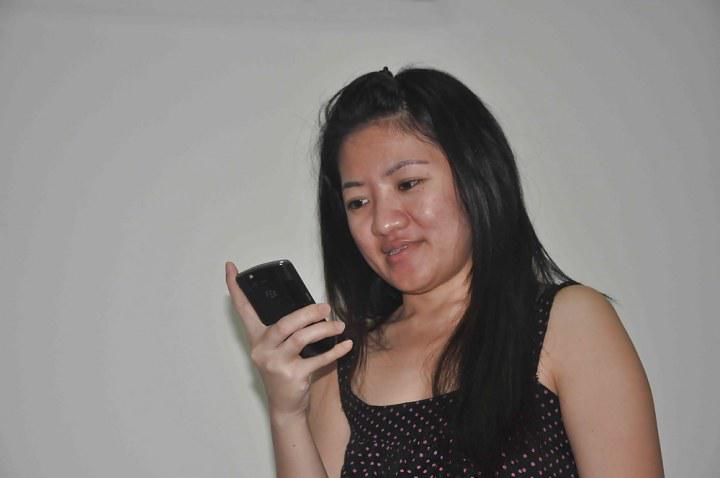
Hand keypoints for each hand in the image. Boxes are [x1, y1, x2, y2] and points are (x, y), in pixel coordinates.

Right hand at [225, 261, 352, 420]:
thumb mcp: (277, 350)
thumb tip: (310, 309)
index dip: (236, 289)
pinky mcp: (293, 376)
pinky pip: (318, 359)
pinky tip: (346, 345)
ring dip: (323, 329)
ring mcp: (276, 364)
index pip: (243, 310)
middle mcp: (262, 350)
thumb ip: (285, 331)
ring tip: (338, 325)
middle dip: (307, 313)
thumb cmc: (283, 373)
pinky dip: (335, 351)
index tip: (230, 267)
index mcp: (256, 339)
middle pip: (284, 324)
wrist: (285, 407)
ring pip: (301, 338)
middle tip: (325, 307)